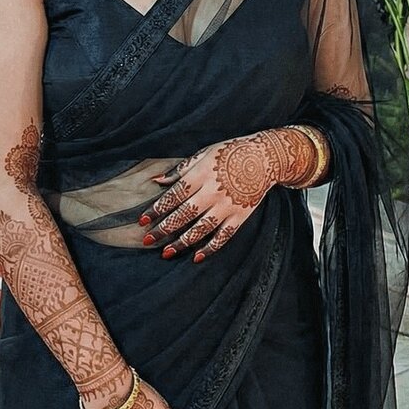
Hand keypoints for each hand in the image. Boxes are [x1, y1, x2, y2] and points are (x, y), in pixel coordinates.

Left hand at [138, 130, 297, 261]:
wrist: (265, 157)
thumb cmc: (230, 152)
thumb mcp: (204, 153)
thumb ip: (180, 170)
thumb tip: (157, 180)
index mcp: (201, 175)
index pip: (174, 195)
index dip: (157, 209)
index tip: (142, 220)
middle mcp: (213, 192)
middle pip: (183, 214)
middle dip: (163, 229)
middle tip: (147, 240)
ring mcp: (227, 206)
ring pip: (201, 229)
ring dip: (182, 242)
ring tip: (166, 252)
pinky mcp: (240, 216)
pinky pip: (223, 236)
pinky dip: (210, 248)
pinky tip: (196, 257)